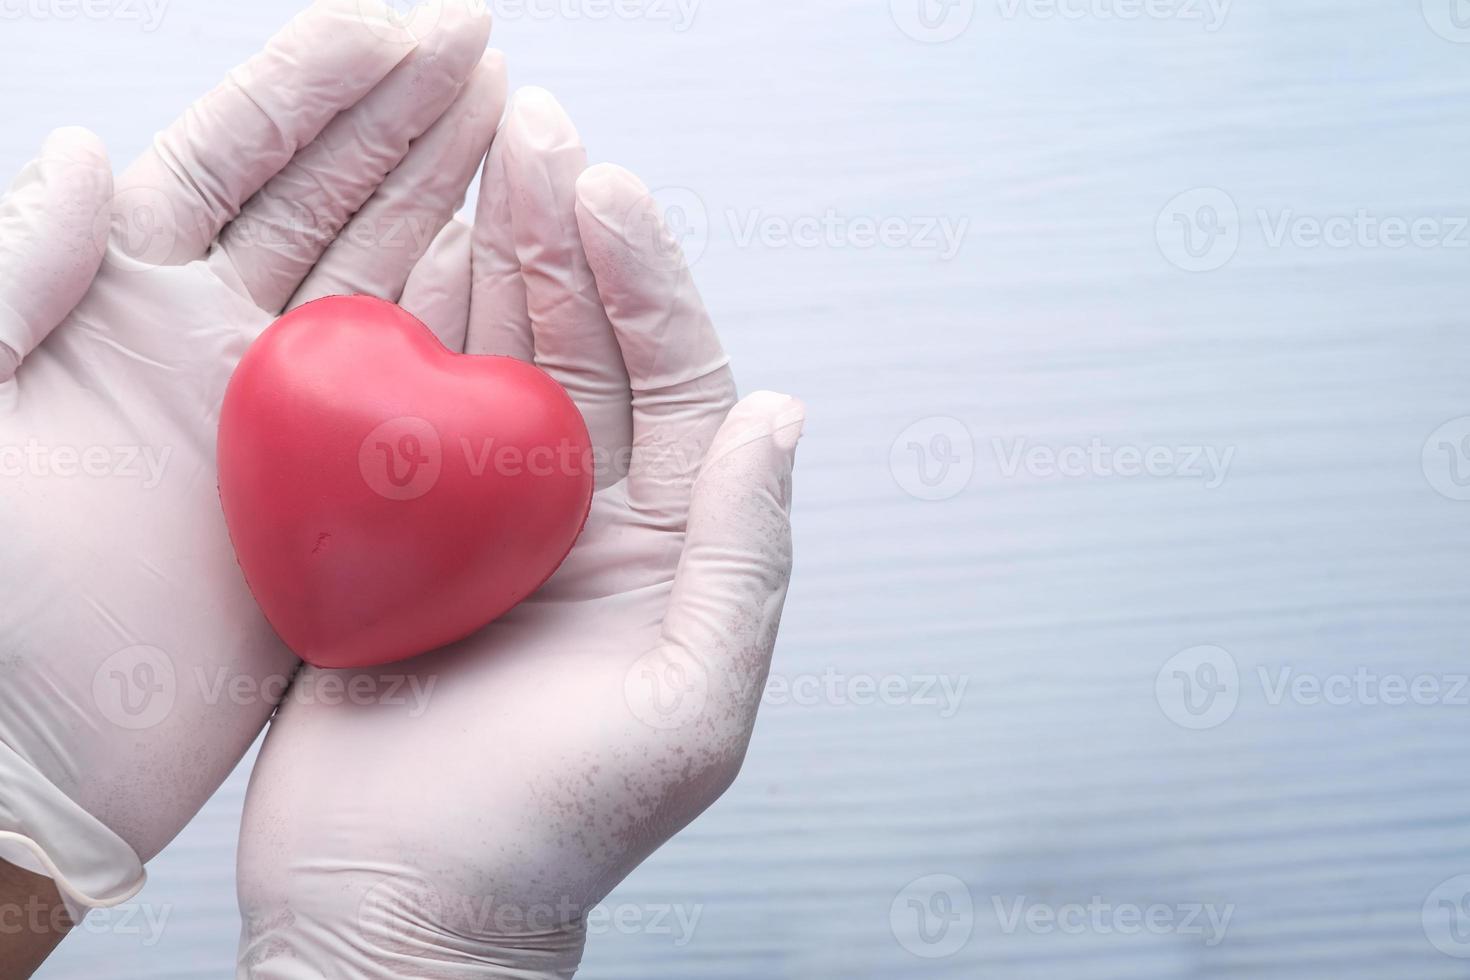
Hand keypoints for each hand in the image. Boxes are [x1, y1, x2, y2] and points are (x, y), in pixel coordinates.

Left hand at [0, 0, 501, 913]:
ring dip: (448, 200)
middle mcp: (209, 343)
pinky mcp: (331, 497)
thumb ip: (11, 280)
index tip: (409, 28)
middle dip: (411, 117)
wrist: (28, 765)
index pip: (239, 156)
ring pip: (384, 280)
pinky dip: (461, 332)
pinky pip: (414, 399)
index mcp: (121, 302)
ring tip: (518, 137)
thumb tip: (78, 152)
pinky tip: (508, 279)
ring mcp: (280, 418)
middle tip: (490, 57)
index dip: (323, 82)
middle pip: (331, 197)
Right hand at [235, 89, 804, 977]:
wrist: (399, 904)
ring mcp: (490, 521)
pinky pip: (405, 416)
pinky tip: (401, 261)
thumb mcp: (690, 708)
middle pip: (582, 352)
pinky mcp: (400, 536)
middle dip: (563, 243)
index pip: (676, 384)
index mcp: (671, 547)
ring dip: (487, 263)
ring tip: (477, 163)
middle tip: (534, 133)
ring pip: (494, 365)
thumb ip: (745, 560)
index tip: (610, 191)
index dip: (649, 283)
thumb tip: (784, 413)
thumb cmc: (555, 830)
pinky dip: (402, 337)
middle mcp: (589, 519)